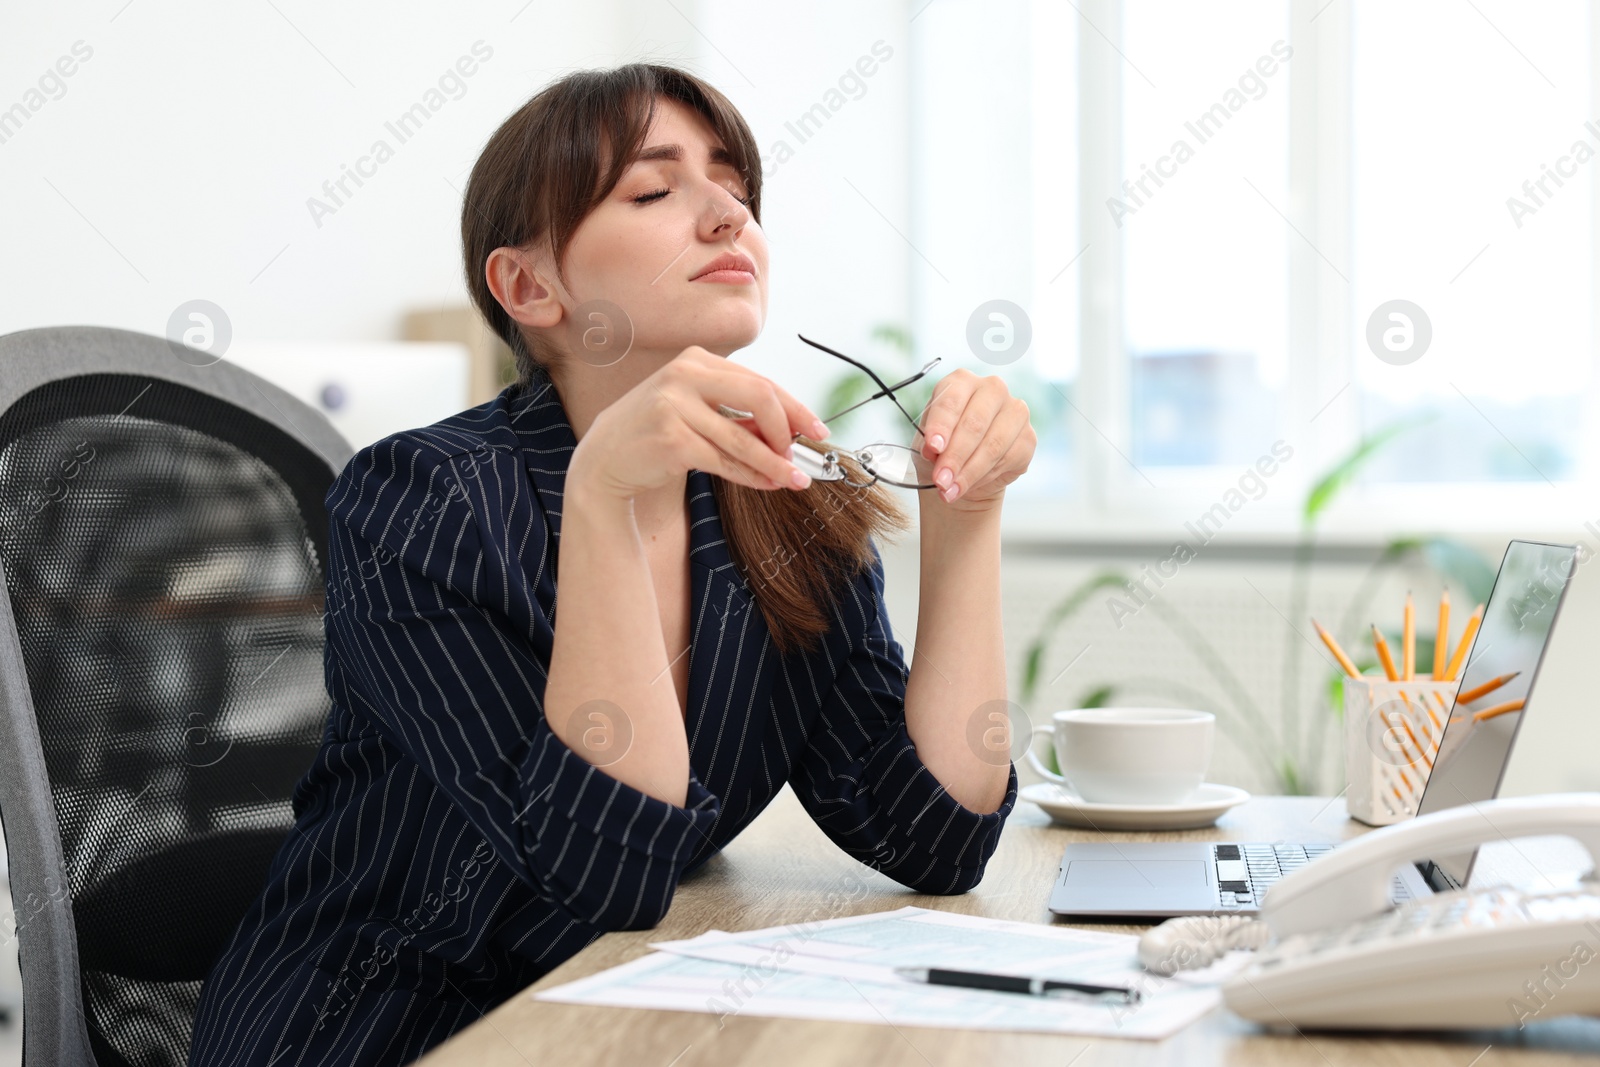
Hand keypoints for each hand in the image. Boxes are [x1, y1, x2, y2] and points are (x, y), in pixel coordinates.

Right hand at [567, 346, 830, 502]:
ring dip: (775, 463)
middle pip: (760, 397)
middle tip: (803, 454)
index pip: (760, 381)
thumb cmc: (654, 434)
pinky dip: (751, 476)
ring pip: (744, 438)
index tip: (818, 430)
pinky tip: (766, 484)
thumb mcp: (695, 411)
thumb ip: (736, 414)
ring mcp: (674, 405)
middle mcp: (685, 375)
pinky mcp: (671, 438)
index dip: (795, 408)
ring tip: (795, 479)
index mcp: (697, 361)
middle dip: (789, 429)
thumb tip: (789, 433)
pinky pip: (725, 461)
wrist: (604, 460)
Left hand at [914, 369, 1034, 512]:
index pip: (951, 400)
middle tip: (941, 480)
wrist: (962, 473)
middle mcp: (992, 389)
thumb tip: (932, 449)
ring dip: (970, 472)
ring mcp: (1015, 411)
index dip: (941, 425)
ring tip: (951, 491)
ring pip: (993, 444)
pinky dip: (986, 477)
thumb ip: (928, 443)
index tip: (933, 447)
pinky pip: (1008, 459)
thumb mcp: (926, 445)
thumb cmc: (942, 450)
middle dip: (955, 456)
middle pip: (975, 423)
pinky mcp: (1028, 437)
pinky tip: (970, 486)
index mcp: (961, 382)